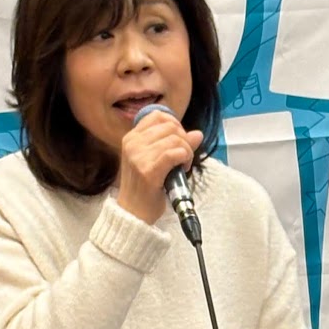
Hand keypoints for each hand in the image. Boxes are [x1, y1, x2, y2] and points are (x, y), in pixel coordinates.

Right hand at [116, 108, 202, 224]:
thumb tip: (197, 134)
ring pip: (175, 139)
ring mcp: (139, 156)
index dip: (175, 124)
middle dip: (184, 139)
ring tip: (183, 165)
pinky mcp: (149, 170)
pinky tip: (183, 169)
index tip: (179, 140)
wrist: (133, 213)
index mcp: (131, 138)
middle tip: (184, 156)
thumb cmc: (145, 188)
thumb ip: (173, 144)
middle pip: (170, 126)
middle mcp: (133, 144)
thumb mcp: (156, 161)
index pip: (157, 116)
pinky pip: (175, 153)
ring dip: (187, 151)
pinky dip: (185, 158)